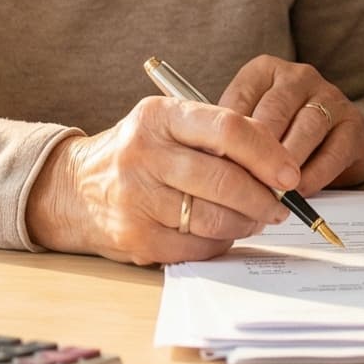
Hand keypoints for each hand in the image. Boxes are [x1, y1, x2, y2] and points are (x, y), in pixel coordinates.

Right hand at [23, 95, 301, 265]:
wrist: (74, 189)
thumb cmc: (138, 154)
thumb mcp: (168, 126)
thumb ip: (215, 136)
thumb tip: (278, 167)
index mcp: (159, 115)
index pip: (228, 128)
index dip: (268, 153)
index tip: (290, 174)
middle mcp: (144, 153)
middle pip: (225, 180)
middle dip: (263, 197)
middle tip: (280, 204)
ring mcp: (136, 198)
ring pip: (215, 219)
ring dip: (245, 223)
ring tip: (254, 218)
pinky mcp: (137, 237)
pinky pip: (197, 247)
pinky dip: (219, 243)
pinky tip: (222, 233)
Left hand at [216, 54, 363, 189]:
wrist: (329, 146)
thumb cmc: (279, 137)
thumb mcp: (249, 129)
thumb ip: (233, 138)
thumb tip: (212, 164)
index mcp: (265, 70)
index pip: (241, 98)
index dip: (229, 137)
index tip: (220, 166)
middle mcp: (299, 76)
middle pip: (274, 111)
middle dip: (259, 152)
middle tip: (245, 183)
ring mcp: (330, 96)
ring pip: (306, 128)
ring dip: (287, 163)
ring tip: (272, 190)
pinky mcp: (354, 124)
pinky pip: (333, 151)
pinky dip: (314, 175)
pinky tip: (300, 190)